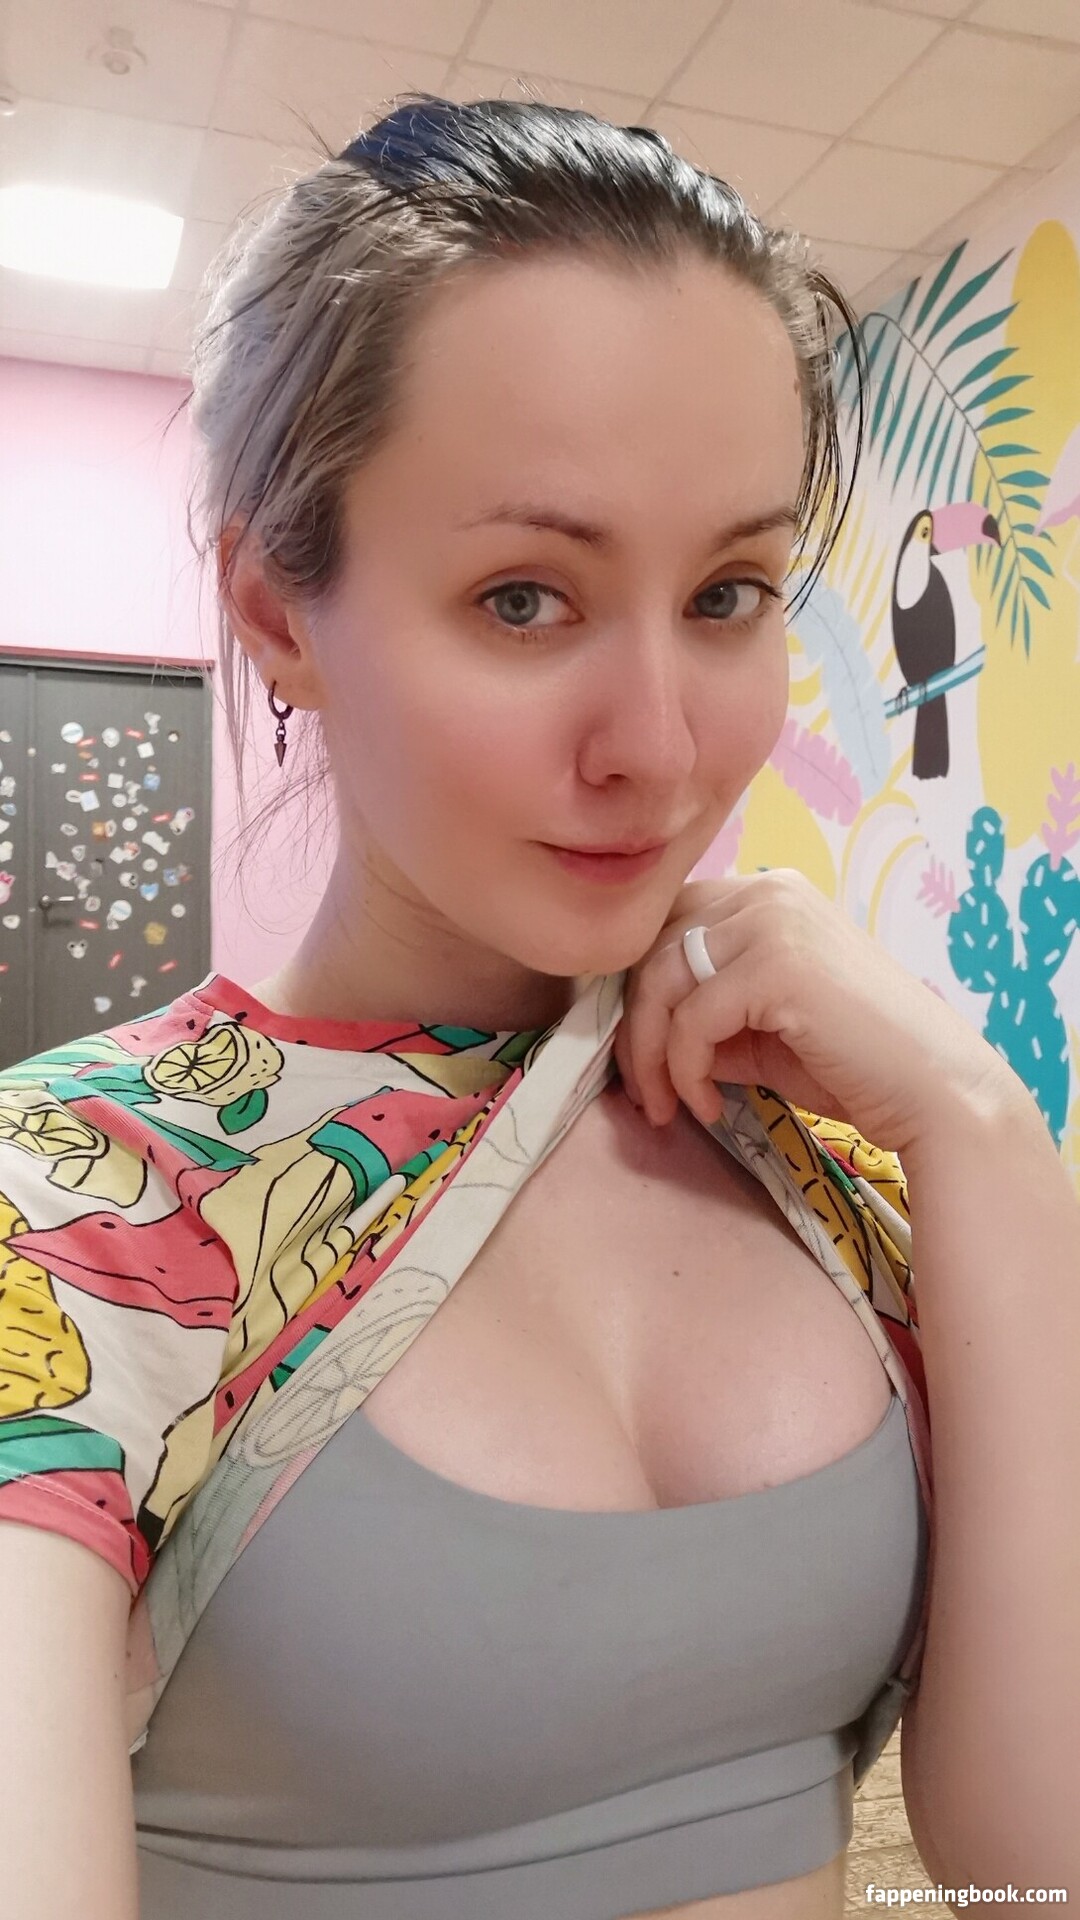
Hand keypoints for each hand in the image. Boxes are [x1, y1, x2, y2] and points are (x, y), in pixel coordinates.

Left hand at [613, 870, 1019, 1154]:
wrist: (933, 1092)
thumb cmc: (854, 1065)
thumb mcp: (760, 1031)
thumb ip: (705, 1015)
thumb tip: (638, 1034)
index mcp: (769, 895)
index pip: (667, 923)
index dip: (639, 988)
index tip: (640, 1055)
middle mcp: (768, 891)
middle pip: (652, 946)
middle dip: (635, 1025)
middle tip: (643, 1092)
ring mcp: (773, 921)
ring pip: (660, 980)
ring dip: (650, 1053)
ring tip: (666, 1106)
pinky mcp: (776, 965)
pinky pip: (691, 1019)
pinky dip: (684, 1070)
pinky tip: (705, 1106)